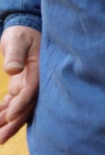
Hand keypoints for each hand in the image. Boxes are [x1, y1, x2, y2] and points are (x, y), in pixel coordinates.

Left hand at [0, 26, 39, 143]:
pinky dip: (4, 113)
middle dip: (15, 122)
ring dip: (8, 123)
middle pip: (28, 105)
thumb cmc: (21, 33)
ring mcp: (28, 84)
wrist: (24, 29)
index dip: (21, 103)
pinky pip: (13, 103)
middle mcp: (35, 80)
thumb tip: (12, 69)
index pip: (32, 89)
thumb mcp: (16, 40)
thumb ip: (15, 53)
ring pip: (20, 108)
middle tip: (2, 138)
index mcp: (39, 68)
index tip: (9, 116)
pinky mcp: (20, 86)